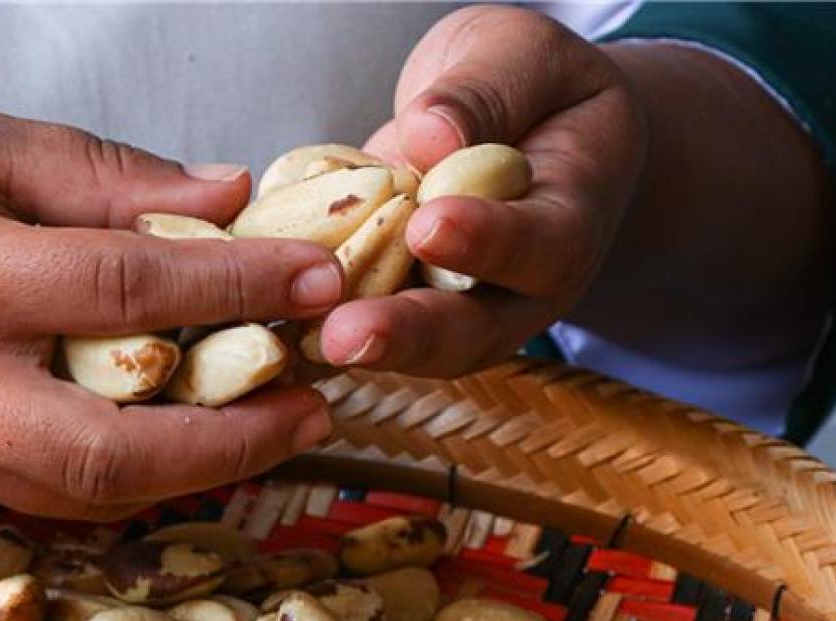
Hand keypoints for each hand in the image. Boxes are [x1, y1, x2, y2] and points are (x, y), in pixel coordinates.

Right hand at [0, 101, 343, 517]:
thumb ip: (97, 176)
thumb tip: (223, 198)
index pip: (130, 291)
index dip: (241, 286)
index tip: (321, 278)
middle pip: (117, 451)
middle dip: (236, 441)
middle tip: (316, 405)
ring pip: (89, 496)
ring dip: (196, 471)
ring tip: (270, 427)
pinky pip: (46, 496)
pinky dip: (128, 476)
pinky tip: (181, 441)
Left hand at [317, 5, 645, 374]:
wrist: (525, 127)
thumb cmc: (530, 86)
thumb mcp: (518, 57)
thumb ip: (485, 92)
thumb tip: (432, 136)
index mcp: (568, 220)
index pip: (539, 243)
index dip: (487, 240)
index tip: (430, 225)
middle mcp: (517, 289)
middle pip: (471, 330)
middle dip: (407, 334)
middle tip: (348, 333)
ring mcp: (459, 313)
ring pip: (413, 349)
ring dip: (354, 349)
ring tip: (299, 342)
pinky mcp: (402, 311)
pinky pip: (363, 325)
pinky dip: (316, 325)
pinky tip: (267, 321)